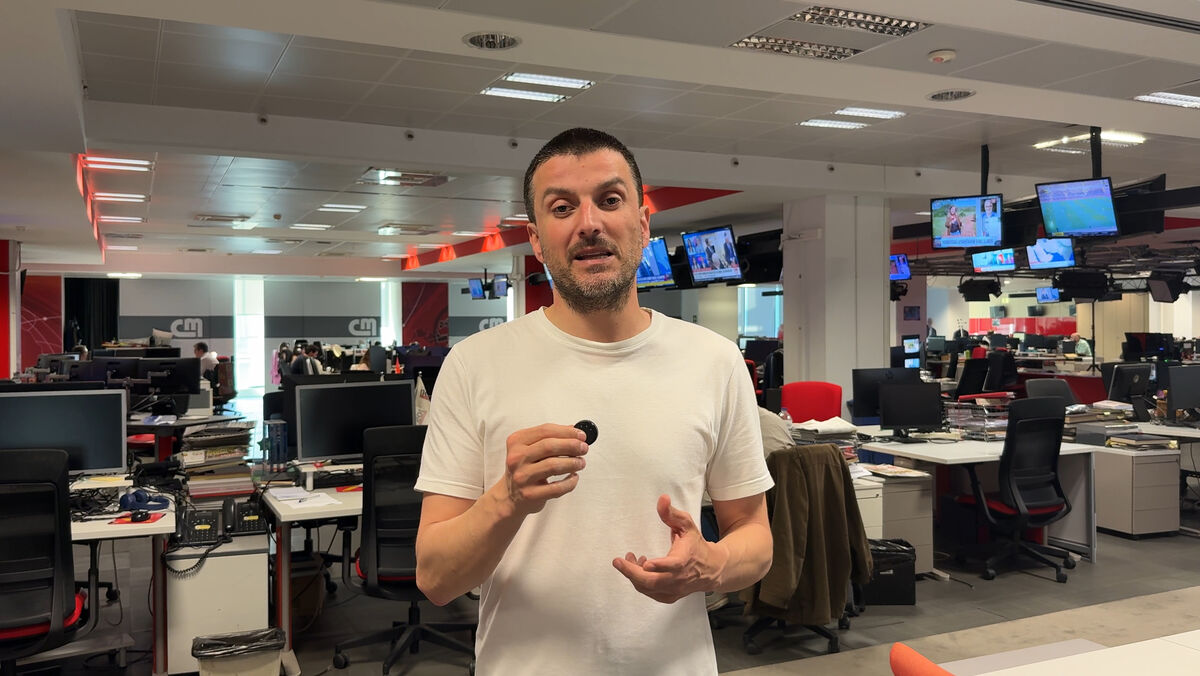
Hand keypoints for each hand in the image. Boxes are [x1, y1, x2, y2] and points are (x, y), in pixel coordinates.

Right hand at [502, 423, 588, 515]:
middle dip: (572, 446)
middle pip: (549, 446)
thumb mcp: (531, 449)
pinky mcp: (529, 494)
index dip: (566, 432)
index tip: (582, 435)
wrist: (510, 496)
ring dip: (573, 463)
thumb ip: (550, 438)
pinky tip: (574, 478)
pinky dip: (570, 482)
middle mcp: (516, 458)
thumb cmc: (526, 468)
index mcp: (516, 442)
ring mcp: (521, 477)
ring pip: (553, 466)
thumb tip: (575, 431)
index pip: (545, 430)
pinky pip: (556, 488)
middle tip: (584, 448)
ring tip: (581, 463)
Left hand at [612, 495, 726, 603]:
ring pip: (648, 588)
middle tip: (618, 561)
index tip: (647, 563)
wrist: (711, 568)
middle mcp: (678, 579)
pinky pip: (650, 593)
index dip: (660, 566)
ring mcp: (673, 590)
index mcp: (684, 561)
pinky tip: (640, 569)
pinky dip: (640, 583)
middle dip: (632, 572)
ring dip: (633, 575)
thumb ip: (672, 513)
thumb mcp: (687, 525)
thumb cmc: (696, 546)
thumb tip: (662, 499)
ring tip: (630, 559)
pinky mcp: (669, 596)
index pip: (673, 566)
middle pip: (653, 581)